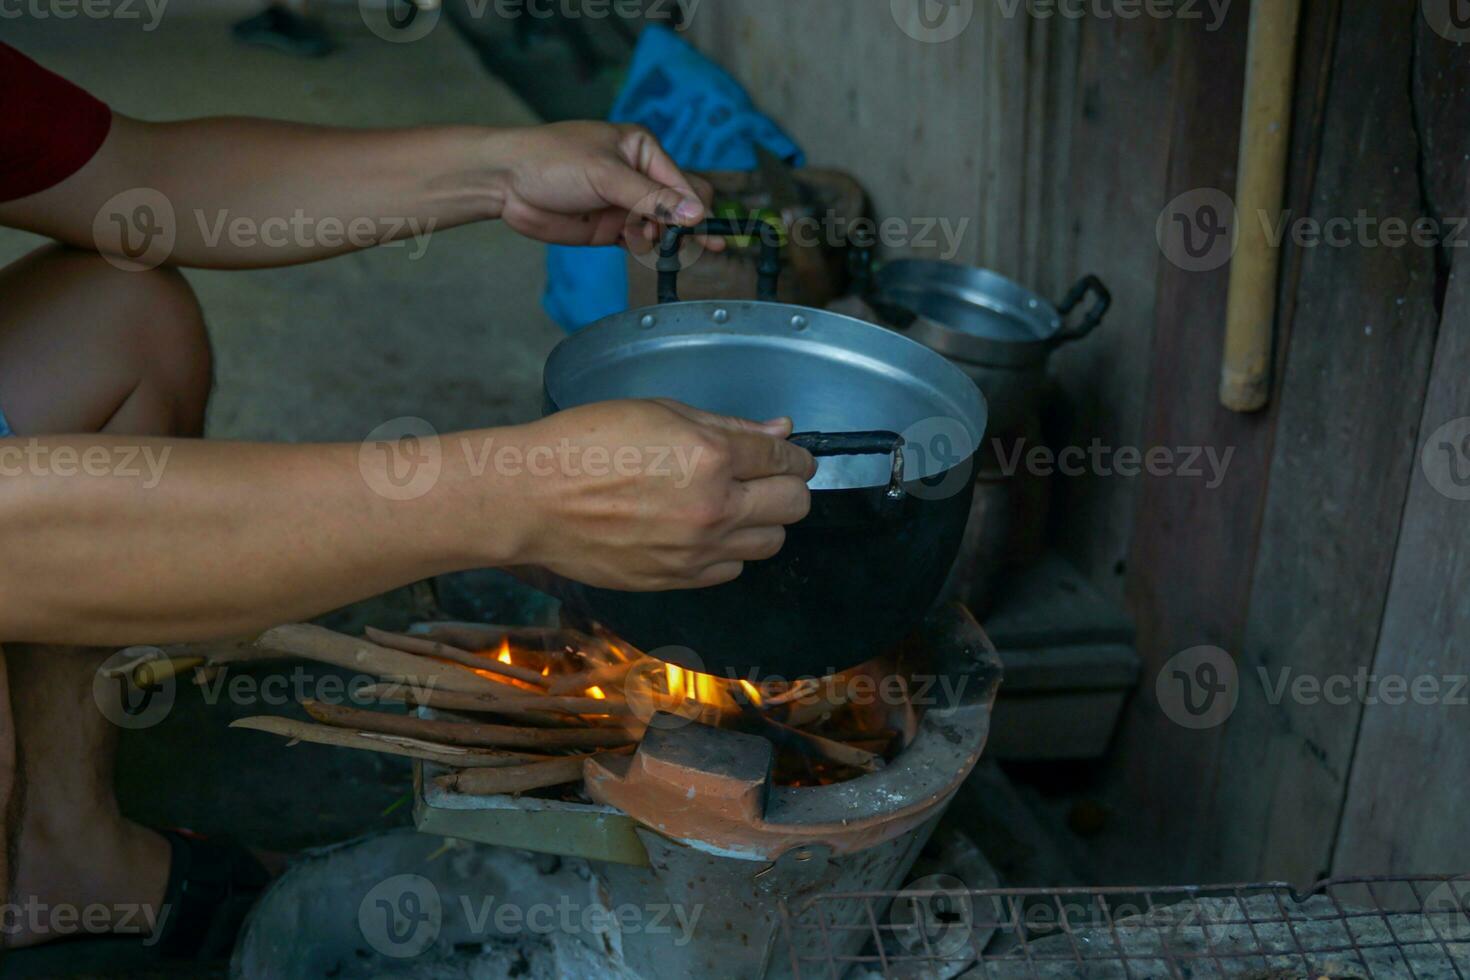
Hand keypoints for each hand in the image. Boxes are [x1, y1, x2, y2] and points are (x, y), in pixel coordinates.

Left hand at [485, 122, 722, 251]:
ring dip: (665, 240)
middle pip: (680, 206)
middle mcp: (638, 176)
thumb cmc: (552, 160)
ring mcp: (624, 204)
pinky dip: (647, 250)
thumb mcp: (606, 174)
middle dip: (690, 226)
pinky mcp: (610, 228)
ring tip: (653, 243)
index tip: (702, 232)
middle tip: (704, 249)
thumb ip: (652, 198)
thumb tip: (696, 214)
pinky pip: (640, 242)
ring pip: (662, 228)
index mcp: (643, 149)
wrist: (505, 182)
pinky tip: (647, 251)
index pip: (684, 182)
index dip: (695, 208)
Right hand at [505, 399, 815, 590]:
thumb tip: (778, 432)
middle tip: (766, 479)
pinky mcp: (677, 579)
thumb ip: (726, 426)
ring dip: (762, 523)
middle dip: (788, 488)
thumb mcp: (660, 412)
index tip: (791, 456)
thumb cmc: (587, 443)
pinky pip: (731, 570)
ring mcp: (697, 551)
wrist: (533, 498)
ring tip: (733, 506)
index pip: (785, 461)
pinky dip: (728, 551)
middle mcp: (714, 509)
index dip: (794, 456)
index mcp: (712, 457)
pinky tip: (703, 531)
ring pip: (770, 544)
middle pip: (793, 506)